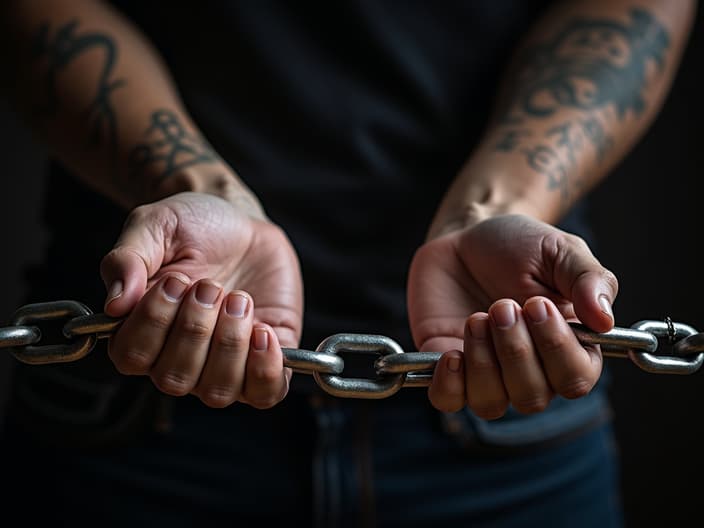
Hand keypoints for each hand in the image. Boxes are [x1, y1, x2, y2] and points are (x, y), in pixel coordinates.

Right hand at [99, 191, 303, 408]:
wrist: (241, 222)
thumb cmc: (192, 226)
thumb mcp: (154, 226)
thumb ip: (128, 259)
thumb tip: (115, 305)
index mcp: (140, 331)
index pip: (131, 357)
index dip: (154, 323)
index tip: (176, 280)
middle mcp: (177, 358)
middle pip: (175, 379)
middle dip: (195, 328)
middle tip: (211, 285)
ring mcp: (222, 365)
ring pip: (218, 392)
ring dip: (229, 343)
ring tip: (239, 298)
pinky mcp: (264, 361)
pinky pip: (265, 393)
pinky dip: (266, 368)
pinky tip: (264, 330)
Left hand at [407, 214, 617, 417]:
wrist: (466, 236)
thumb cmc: (519, 245)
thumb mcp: (560, 250)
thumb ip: (589, 279)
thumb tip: (605, 320)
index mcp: (569, 346)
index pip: (576, 379)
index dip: (556, 349)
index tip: (536, 305)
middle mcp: (530, 369)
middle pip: (532, 397)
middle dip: (515, 351)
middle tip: (501, 305)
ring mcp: (487, 372)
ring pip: (491, 404)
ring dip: (483, 363)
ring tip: (476, 318)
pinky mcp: (448, 369)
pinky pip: (449, 400)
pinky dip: (450, 385)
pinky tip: (451, 354)